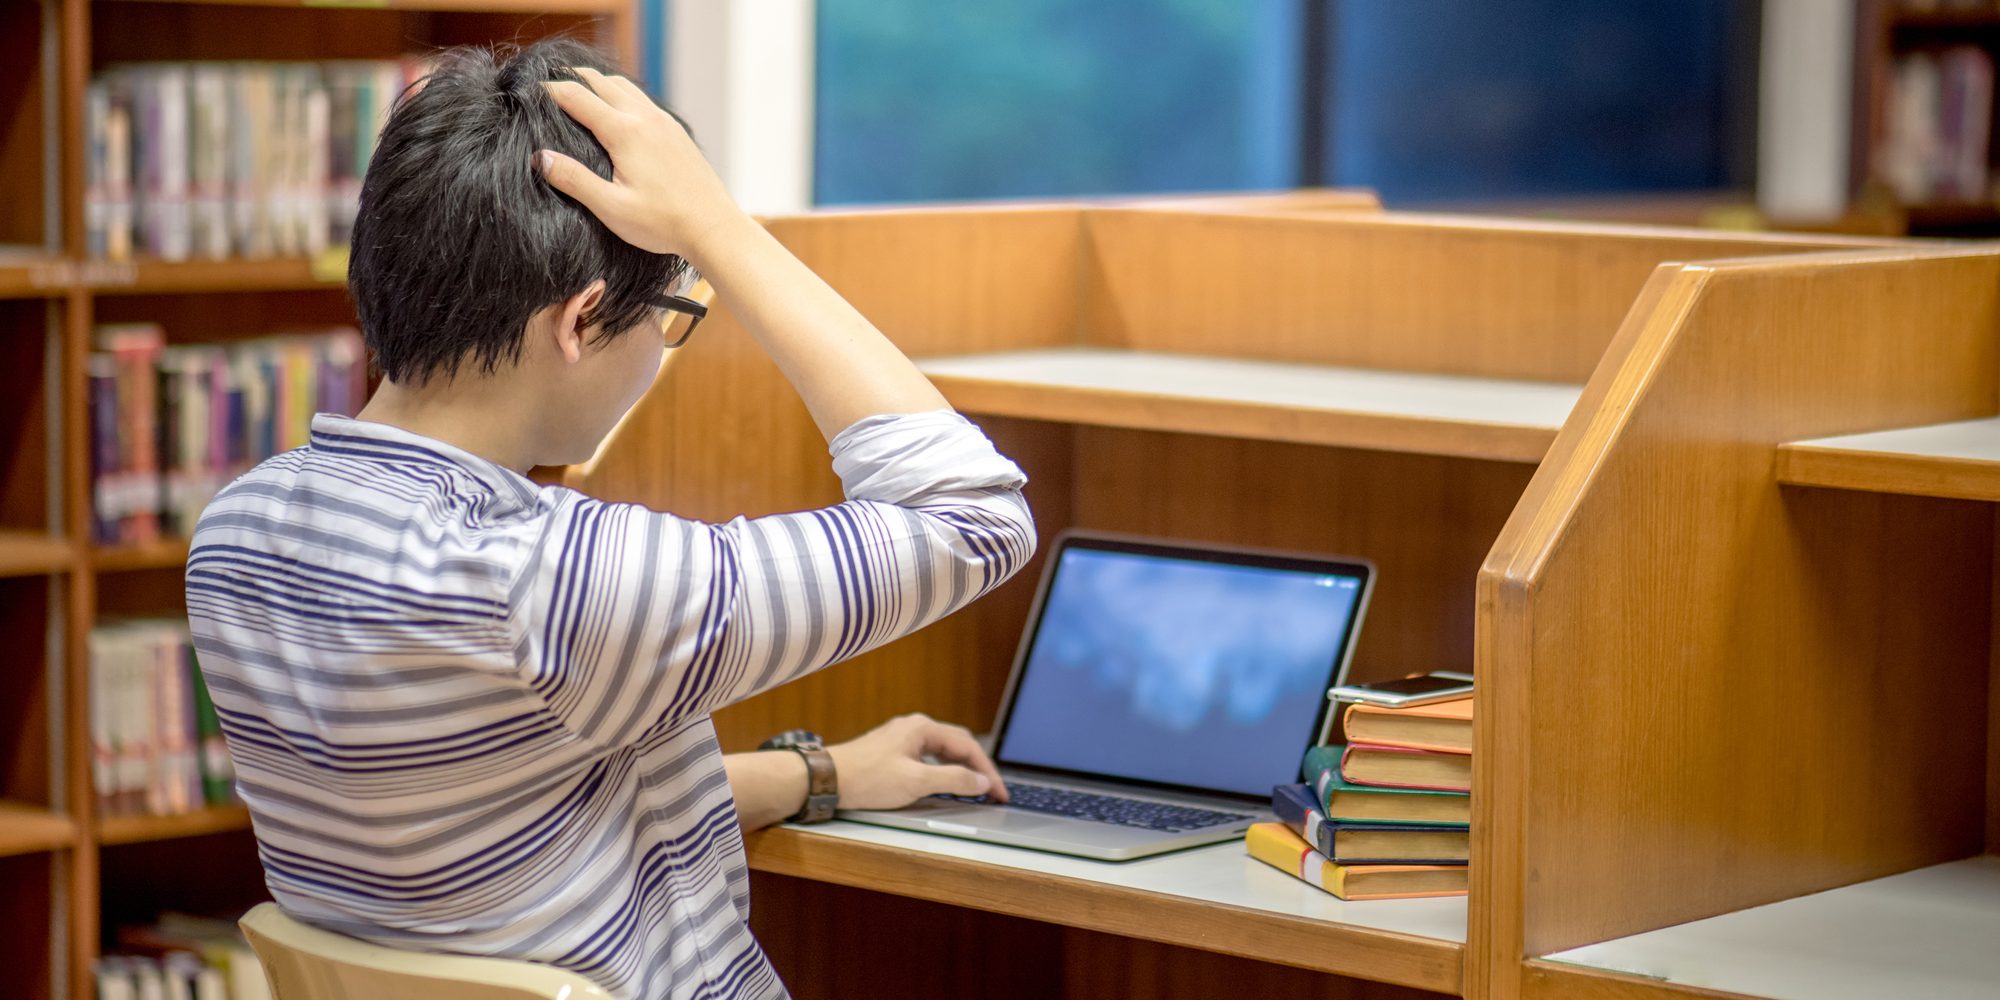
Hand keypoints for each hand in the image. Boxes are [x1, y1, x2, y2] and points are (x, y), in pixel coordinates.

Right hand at [538, 67, 745, 261]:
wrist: (714, 227)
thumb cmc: (663, 222)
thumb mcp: (612, 208)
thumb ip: (574, 180)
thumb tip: (540, 157)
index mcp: (625, 131)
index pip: (576, 96)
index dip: (549, 90)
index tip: (529, 91)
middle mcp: (645, 118)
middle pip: (601, 81)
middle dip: (572, 78)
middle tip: (549, 84)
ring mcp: (664, 122)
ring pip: (625, 87)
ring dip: (599, 84)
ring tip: (579, 92)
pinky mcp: (676, 132)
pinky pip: (643, 100)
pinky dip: (622, 95)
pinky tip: (617, 113)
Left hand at [827, 713, 1009, 808]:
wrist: (827, 778)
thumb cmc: (868, 778)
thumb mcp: (916, 782)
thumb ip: (953, 780)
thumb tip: (982, 781)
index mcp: (923, 728)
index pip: (968, 746)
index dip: (988, 771)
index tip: (999, 792)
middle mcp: (914, 727)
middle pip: (958, 744)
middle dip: (978, 767)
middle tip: (993, 790)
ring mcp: (902, 738)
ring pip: (942, 750)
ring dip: (961, 768)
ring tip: (975, 787)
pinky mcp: (892, 750)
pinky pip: (928, 756)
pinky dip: (943, 769)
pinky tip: (944, 782)